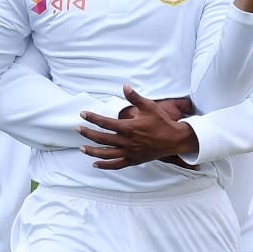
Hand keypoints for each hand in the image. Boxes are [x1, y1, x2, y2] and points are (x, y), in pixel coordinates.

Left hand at [77, 85, 197, 169]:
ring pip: (105, 154)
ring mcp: (129, 153)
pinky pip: (116, 165)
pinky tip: (95, 164)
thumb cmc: (161, 122)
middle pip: (101, 139)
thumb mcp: (149, 106)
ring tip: (81, 148)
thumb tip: (124, 86)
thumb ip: (134, 97)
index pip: (105, 122)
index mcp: (128, 127)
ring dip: (92, 151)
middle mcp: (126, 142)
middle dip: (88, 133)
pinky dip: (105, 165)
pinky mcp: (133, 160)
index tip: (82, 114)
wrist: (174, 140)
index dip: (92, 118)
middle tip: (78, 129)